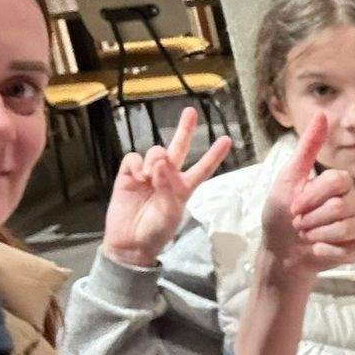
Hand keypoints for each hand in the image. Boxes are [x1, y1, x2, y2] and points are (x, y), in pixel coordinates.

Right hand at [101, 107, 233, 267]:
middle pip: (179, 148)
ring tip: (150, 176)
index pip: (203, 168)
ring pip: (156, 151)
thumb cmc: (156, 232)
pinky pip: (134, 158)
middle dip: (185, 129)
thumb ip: (167, 187)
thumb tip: (160, 162)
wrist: (130, 243)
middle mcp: (168, 176)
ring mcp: (148, 174)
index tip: (227, 139)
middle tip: (191, 111)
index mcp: (184, 187)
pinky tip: (138, 176)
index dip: (214, 155)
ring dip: (155, 158)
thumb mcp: (169, 213)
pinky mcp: (128, 175)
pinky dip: (137, 164)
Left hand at [257, 113, 354, 283]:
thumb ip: (307, 147)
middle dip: (313, 218)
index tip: (294, 206)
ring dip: (319, 234)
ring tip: (308, 236)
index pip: (338, 181)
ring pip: (350, 226)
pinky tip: (319, 249)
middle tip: (300, 223)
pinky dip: (330, 250)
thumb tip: (322, 113)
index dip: (313, 196)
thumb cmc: (281, 214)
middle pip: (344, 205)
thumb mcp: (289, 178)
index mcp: (340, 183)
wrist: (280, 252)